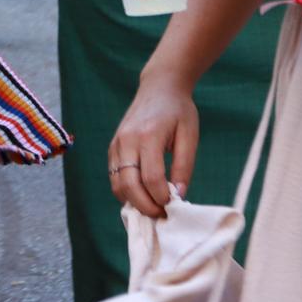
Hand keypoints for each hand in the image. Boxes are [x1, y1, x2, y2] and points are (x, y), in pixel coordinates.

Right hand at [110, 74, 199, 216]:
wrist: (159, 86)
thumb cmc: (179, 110)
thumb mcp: (189, 136)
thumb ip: (184, 167)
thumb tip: (179, 196)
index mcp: (148, 136)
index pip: (151, 177)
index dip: (162, 198)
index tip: (174, 206)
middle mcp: (126, 140)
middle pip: (129, 184)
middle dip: (145, 206)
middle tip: (162, 215)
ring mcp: (116, 143)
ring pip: (117, 183)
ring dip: (133, 201)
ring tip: (152, 207)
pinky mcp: (113, 146)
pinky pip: (114, 176)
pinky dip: (125, 191)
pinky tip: (142, 195)